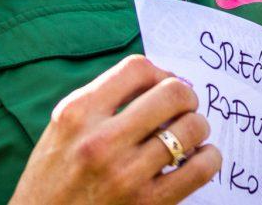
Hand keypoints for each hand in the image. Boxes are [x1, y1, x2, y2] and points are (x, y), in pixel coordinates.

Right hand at [9, 54, 220, 204]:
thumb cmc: (52, 178)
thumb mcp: (62, 128)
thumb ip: (102, 100)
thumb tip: (159, 81)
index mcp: (78, 113)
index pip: (137, 69)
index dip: (160, 71)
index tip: (163, 84)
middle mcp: (102, 141)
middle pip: (172, 93)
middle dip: (186, 96)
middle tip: (183, 107)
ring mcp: (126, 174)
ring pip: (191, 128)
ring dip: (198, 126)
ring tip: (190, 134)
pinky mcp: (147, 204)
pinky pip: (199, 169)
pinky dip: (209, 158)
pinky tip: (199, 157)